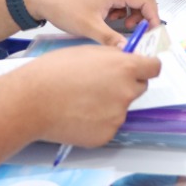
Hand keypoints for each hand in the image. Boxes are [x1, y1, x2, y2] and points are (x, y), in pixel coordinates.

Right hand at [21, 47, 161, 147]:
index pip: (154, 68)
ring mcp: (118, 116)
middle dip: (126, 84)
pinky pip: (108, 126)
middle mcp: (126, 92)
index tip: (140, 69)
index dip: (146, 67)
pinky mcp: (106, 134)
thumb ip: (112, 57)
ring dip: (109, 104)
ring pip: (121, 108)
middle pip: (140, 87)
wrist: (31, 101)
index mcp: (124, 67)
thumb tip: (126, 59)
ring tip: (81, 100)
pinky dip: (97, 122)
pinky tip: (78, 115)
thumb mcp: (87, 51)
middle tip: (100, 84)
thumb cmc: (53, 73)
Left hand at [23, 0, 158, 44]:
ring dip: (132, 15)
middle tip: (138, 31)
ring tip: (122, 29)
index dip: (153, 15)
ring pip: (129, 1)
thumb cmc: (63, 7)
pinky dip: (119, 14)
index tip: (151, 32)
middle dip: (144, 15)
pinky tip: (109, 24)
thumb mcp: (88, 27)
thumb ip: (110, 39)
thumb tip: (127, 50)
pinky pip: (117, 4)